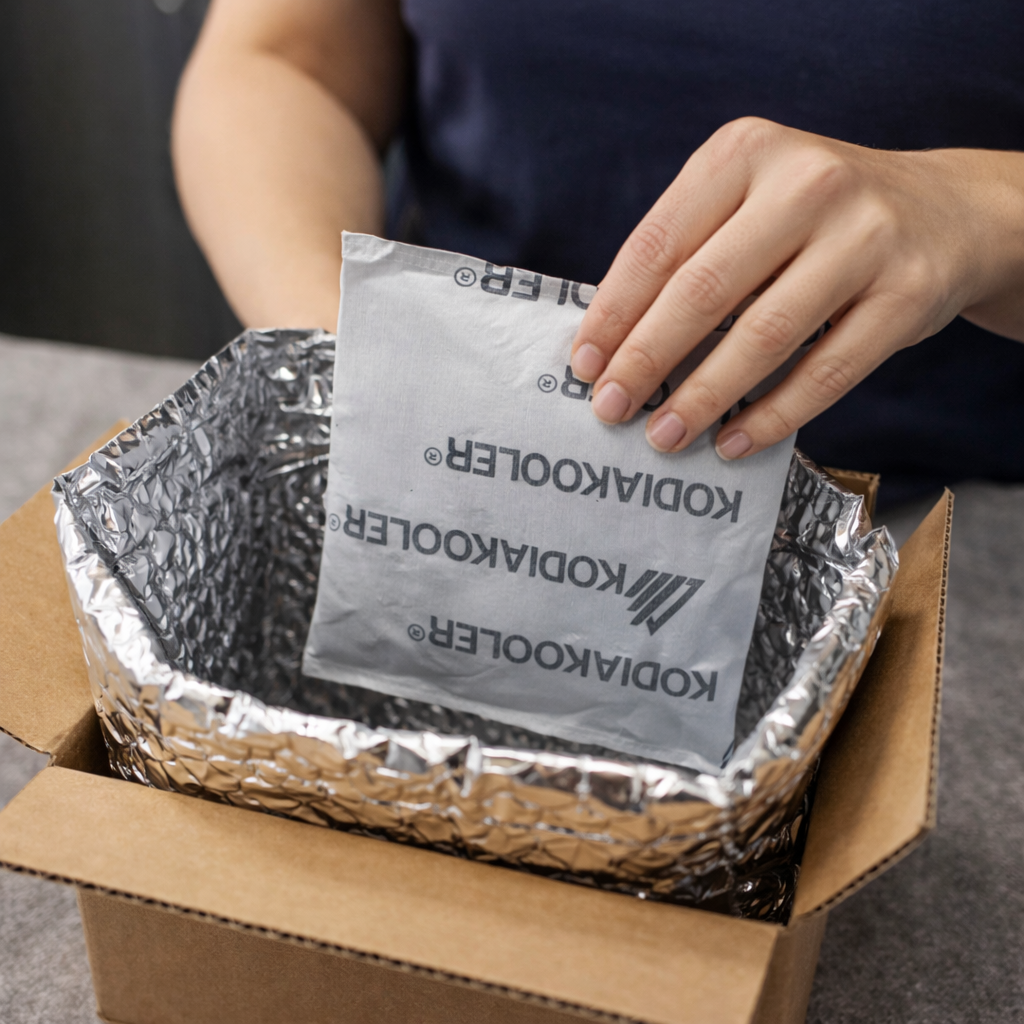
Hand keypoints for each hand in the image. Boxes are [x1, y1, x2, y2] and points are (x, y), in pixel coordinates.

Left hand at [570, 118, 1023, 458]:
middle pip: (703, 290)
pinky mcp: (906, 294)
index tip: (584, 365)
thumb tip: (612, 343)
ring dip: (703, 397)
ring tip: (663, 437)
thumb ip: (688, 251)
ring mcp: (865, 237)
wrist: (945, 212)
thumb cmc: (816, 218)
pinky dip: (772, 416)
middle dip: (646, 359)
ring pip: (763, 336)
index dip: (614, 313)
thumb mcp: (748, 200)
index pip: (658, 244)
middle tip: (610, 409)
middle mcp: (807, 183)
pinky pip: (826, 372)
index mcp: (746, 153)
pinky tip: (732, 442)